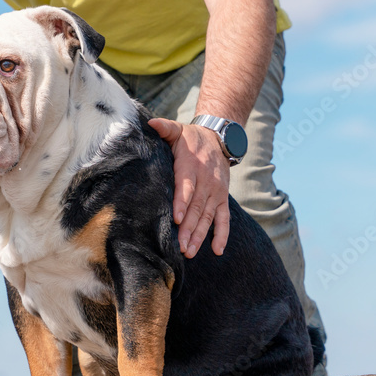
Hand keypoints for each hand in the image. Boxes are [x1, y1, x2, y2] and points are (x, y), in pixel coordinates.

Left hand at [147, 118, 230, 257]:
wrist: (218, 139)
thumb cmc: (190, 139)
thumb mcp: (178, 130)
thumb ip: (165, 128)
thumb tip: (151, 124)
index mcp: (191, 166)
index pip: (187, 186)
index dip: (183, 202)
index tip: (177, 218)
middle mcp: (206, 181)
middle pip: (197, 207)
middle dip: (189, 228)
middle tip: (180, 246)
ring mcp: (216, 192)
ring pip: (208, 216)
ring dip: (200, 235)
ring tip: (190, 252)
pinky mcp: (222, 199)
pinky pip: (224, 219)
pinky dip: (222, 235)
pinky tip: (217, 251)